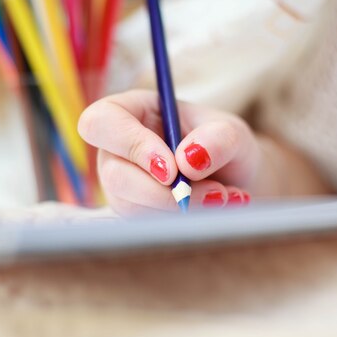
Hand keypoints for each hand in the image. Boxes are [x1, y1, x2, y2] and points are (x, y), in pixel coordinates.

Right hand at [78, 90, 258, 214]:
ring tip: (222, 197)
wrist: (234, 180)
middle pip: (113, 174)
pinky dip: (182, 222)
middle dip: (162, 192)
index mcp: (130, 111)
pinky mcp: (132, 212)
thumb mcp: (233, 133)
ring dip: (179, 208)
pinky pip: (145, 225)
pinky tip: (214, 208)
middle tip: (211, 193)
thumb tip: (190, 160)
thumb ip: (219, 138)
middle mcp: (117, 149)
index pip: (102, 122)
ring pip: (129, 206)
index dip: (132, 145)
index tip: (171, 169)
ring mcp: (121, 183)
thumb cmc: (224, 145)